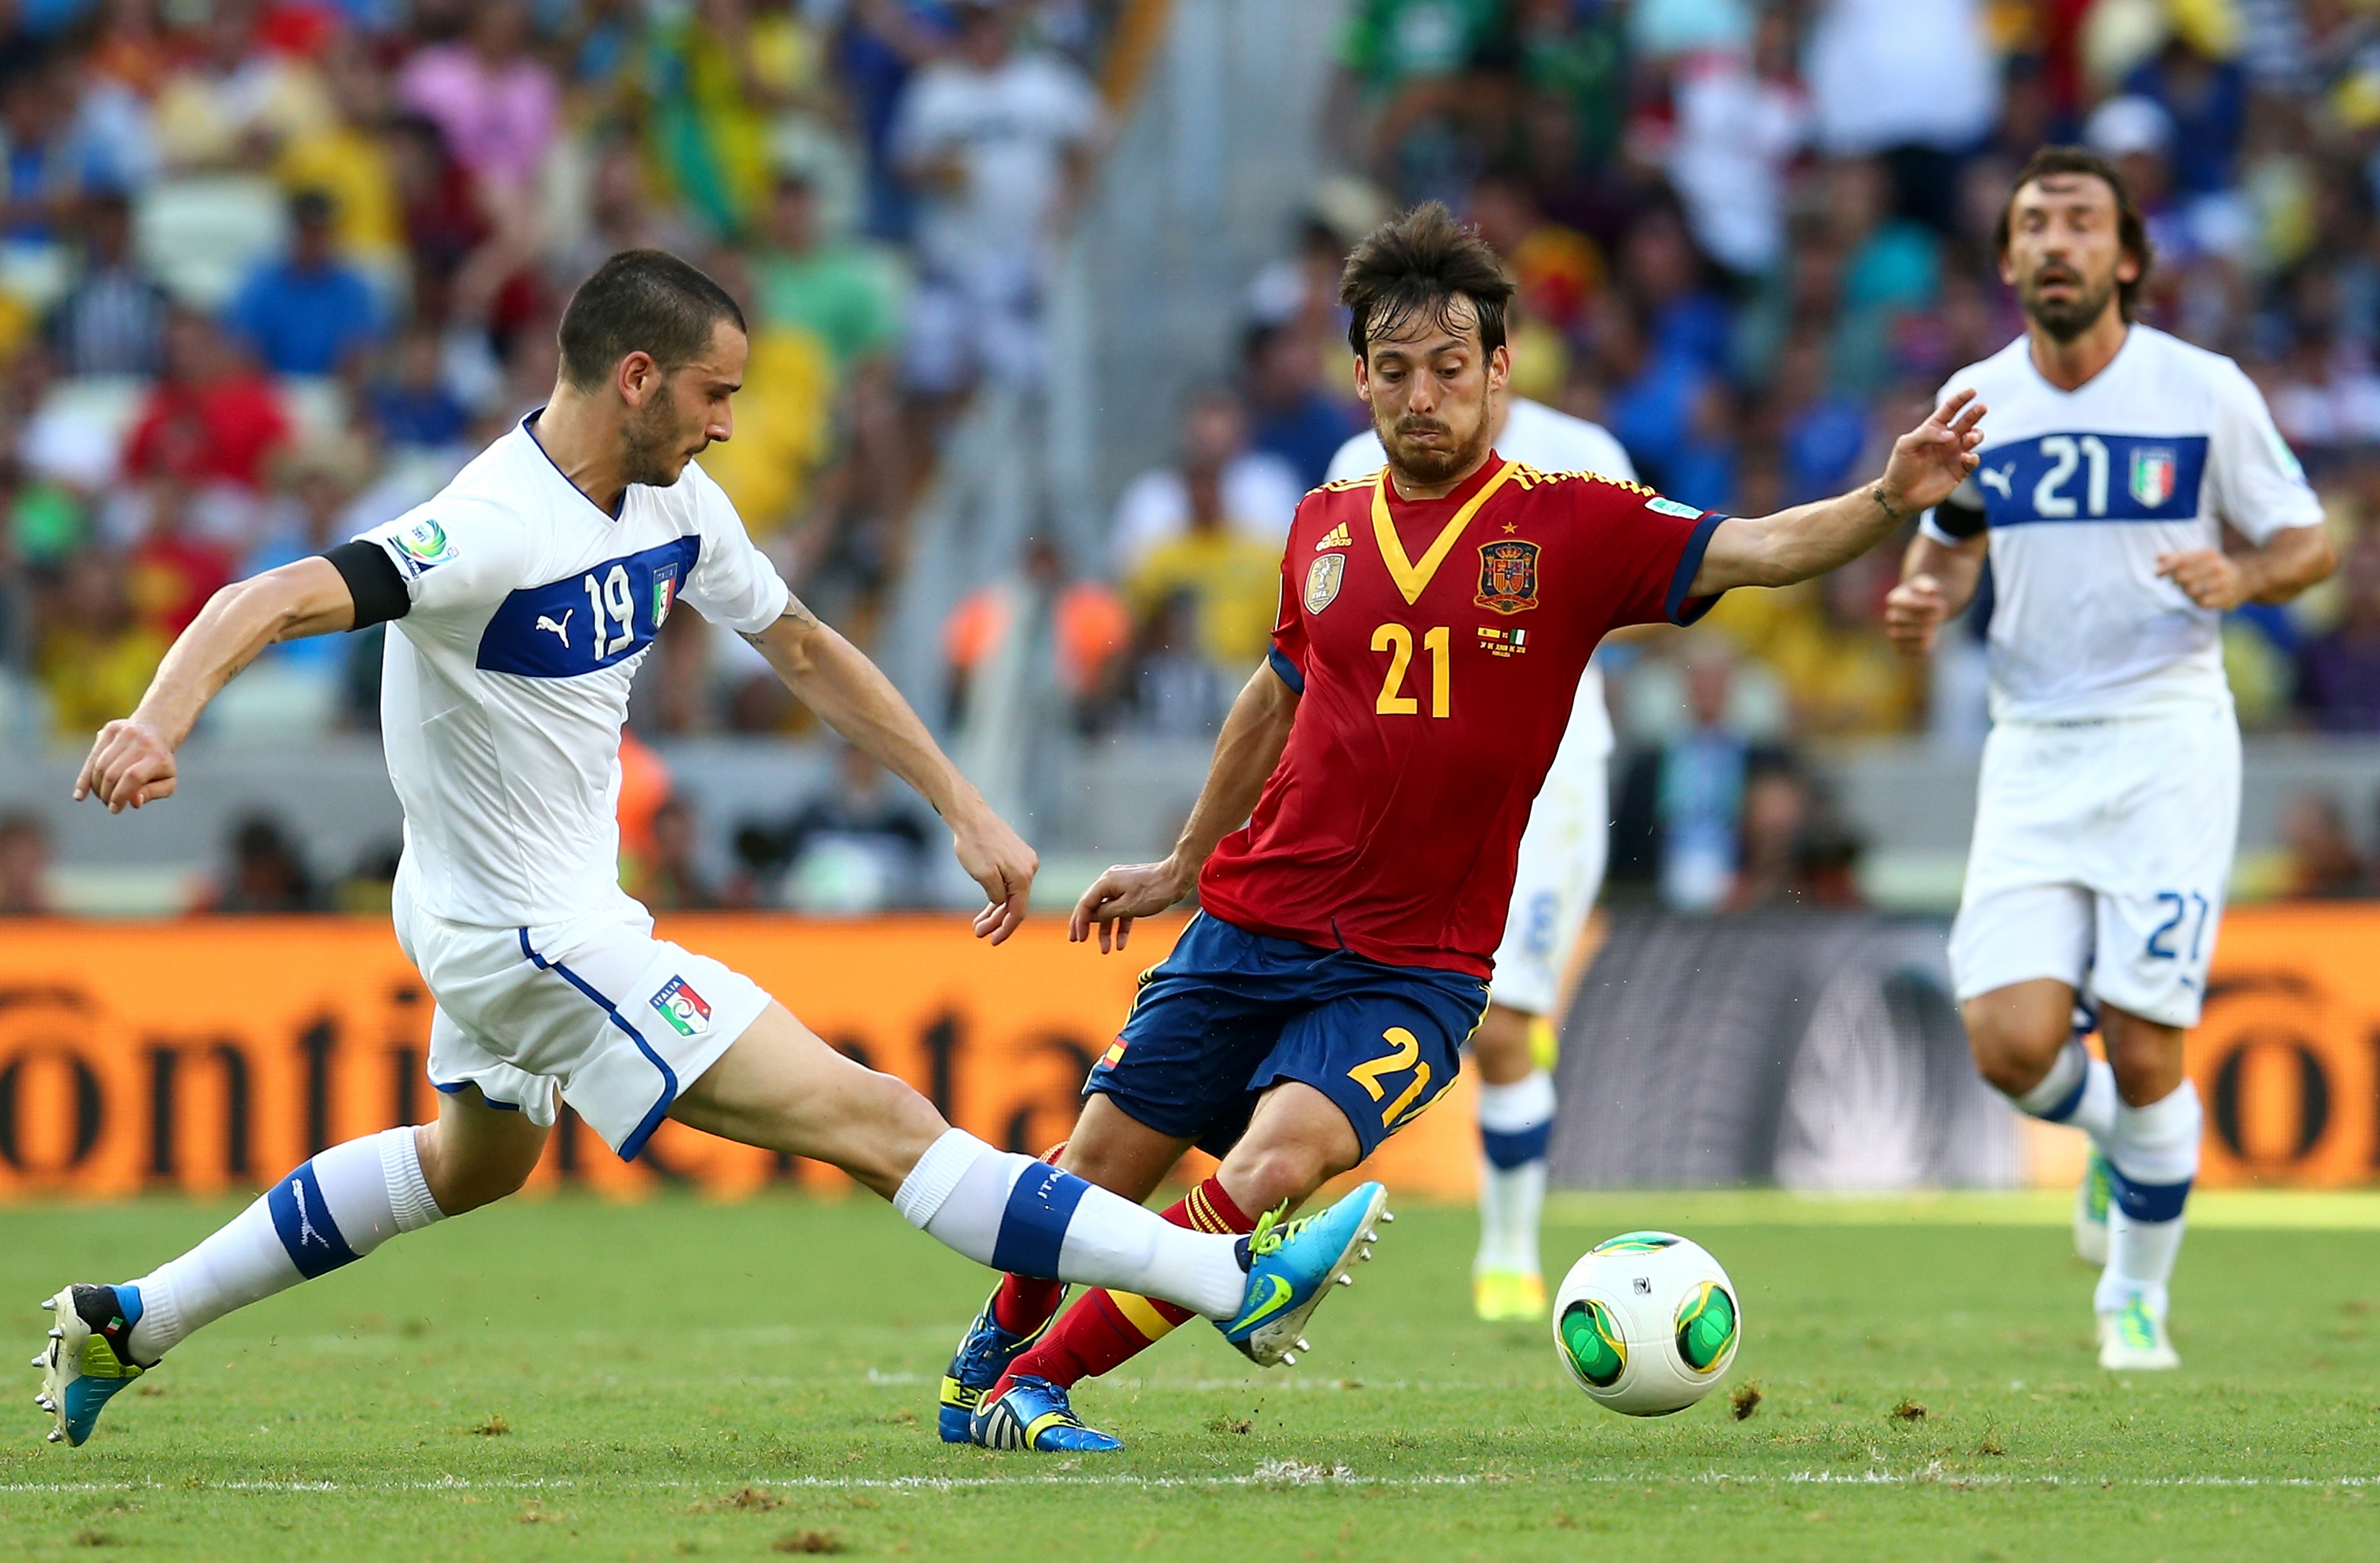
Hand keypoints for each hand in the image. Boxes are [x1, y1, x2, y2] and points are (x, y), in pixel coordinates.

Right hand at [73, 718, 177, 812]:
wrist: (156, 730)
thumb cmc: (161, 764)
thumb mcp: (167, 782)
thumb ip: (152, 793)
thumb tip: (134, 802)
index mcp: (158, 757)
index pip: (133, 777)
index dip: (120, 795)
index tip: (115, 809)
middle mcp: (142, 742)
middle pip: (113, 773)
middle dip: (107, 794)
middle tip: (108, 804)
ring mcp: (125, 733)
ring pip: (100, 765)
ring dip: (97, 787)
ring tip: (103, 796)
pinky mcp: (110, 730)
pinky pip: (92, 756)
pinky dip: (85, 778)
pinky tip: (80, 795)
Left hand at [949, 803, 1037, 945]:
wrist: (971, 817)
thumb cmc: (975, 845)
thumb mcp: (984, 876)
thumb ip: (997, 895)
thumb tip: (1002, 903)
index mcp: (1023, 875)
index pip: (1017, 911)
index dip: (1005, 929)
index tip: (992, 941)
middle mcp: (1029, 868)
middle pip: (1015, 903)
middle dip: (997, 921)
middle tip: (978, 933)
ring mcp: (1023, 861)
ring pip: (1011, 893)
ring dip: (995, 910)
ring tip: (979, 924)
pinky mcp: (1015, 856)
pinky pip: (1008, 882)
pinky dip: (997, 895)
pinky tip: (987, 906)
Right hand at [1069, 856, 1193, 953]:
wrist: (1178, 878)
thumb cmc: (1154, 891)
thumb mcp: (1128, 907)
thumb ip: (1106, 913)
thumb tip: (1090, 917)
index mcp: (1106, 882)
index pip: (1086, 903)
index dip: (1080, 922)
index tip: (1078, 939)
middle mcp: (1111, 881)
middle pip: (1093, 906)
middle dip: (1086, 926)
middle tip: (1078, 941)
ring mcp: (1122, 886)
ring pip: (1108, 911)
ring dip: (1106, 930)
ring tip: (1106, 950)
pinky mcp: (1132, 892)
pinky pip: (1122, 910)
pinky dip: (1121, 925)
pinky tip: (1121, 943)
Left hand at [1879, 388, 1987, 515]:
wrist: (1900, 495)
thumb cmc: (1899, 467)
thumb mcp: (1906, 445)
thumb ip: (1927, 434)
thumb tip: (1951, 434)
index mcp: (1933, 429)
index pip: (1950, 409)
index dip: (1961, 399)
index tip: (1972, 391)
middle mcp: (1947, 439)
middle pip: (1967, 421)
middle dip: (1975, 413)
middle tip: (1981, 407)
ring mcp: (1954, 454)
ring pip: (1974, 438)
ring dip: (1976, 434)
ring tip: (1970, 437)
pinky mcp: (1960, 471)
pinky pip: (1973, 460)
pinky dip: (1973, 457)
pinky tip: (1965, 457)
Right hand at [1884, 572, 1949, 656]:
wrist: (1922, 610)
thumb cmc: (1925, 595)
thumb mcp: (1927, 584)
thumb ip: (1928, 585)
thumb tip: (1933, 591)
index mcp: (1895, 599)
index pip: (1907, 604)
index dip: (1925, 604)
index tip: (1940, 604)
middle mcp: (1891, 617)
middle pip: (1907, 620)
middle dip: (1928, 618)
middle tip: (1941, 615)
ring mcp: (1893, 632)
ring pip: (1908, 635)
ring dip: (1926, 630)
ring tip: (1936, 625)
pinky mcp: (1900, 646)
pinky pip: (1910, 649)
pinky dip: (1923, 643)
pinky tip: (1931, 636)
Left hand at [2156, 548, 2247, 611]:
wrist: (2244, 580)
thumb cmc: (2211, 568)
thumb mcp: (2198, 558)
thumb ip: (2177, 557)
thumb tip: (2157, 557)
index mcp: (2208, 554)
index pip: (2182, 560)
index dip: (2167, 568)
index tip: (2156, 574)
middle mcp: (2218, 566)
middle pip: (2184, 577)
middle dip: (2177, 582)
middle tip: (2179, 583)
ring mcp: (2224, 582)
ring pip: (2191, 591)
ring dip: (2187, 592)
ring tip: (2192, 589)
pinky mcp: (2228, 597)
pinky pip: (2202, 602)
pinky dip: (2197, 602)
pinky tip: (2202, 597)